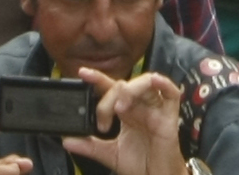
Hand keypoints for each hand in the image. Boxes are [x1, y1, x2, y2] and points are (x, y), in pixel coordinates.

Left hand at [61, 68, 185, 174]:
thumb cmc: (139, 165)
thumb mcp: (109, 154)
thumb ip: (88, 146)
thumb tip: (66, 140)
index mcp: (127, 112)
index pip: (111, 88)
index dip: (97, 79)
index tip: (82, 73)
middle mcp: (140, 106)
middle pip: (124, 86)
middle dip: (109, 100)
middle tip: (102, 121)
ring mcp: (156, 109)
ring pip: (146, 83)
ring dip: (131, 90)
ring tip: (120, 107)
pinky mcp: (170, 117)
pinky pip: (172, 94)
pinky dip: (164, 84)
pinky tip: (154, 82)